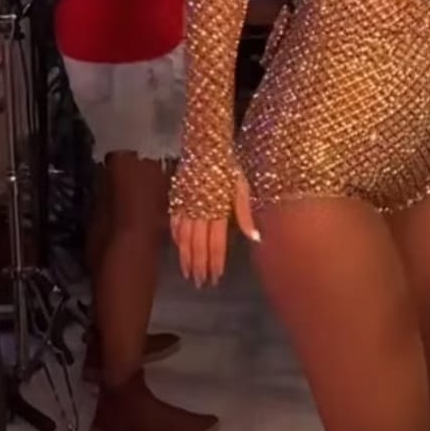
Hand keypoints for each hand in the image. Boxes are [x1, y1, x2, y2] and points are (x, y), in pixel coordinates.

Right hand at [170, 172, 257, 287]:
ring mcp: (185, 207)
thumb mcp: (242, 188)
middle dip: (200, 266)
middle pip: (198, 246)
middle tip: (201, 283)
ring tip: (189, 274)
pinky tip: (179, 250)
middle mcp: (199, 212)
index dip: (216, 261)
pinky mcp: (176, 201)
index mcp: (218, 210)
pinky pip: (174, 225)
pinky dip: (176, 240)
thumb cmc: (228, 167)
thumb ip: (245, 214)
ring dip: (186, 259)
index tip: (216, 276)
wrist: (205, 147)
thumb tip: (256, 238)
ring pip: (183, 239)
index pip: (216, 243)